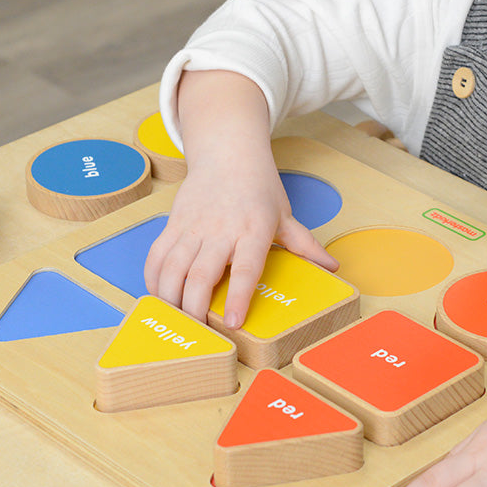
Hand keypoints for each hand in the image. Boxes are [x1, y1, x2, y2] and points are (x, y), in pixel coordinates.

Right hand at [143, 154, 335, 326]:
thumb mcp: (285, 215)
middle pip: (202, 274)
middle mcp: (221, 229)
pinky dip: (153, 279)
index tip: (232, 322)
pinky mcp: (173, 223)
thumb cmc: (259, 187)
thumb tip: (333, 268)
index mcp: (253, 230)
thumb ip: (305, 245)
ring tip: (175, 320)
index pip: (245, 268)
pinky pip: (156, 255)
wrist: (228, 153)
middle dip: (195, 308)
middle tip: (198, 332)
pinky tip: (159, 296)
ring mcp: (193, 226)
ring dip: (170, 298)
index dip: (238, 296)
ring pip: (173, 267)